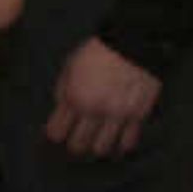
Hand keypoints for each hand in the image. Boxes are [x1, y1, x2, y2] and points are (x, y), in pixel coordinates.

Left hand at [42, 37, 160, 158]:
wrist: (135, 42)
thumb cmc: (101, 50)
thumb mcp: (71, 64)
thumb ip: (64, 89)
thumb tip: (61, 109)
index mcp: (74, 96)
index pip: (56, 132)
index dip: (55, 134)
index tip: (58, 133)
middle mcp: (93, 111)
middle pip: (77, 145)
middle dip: (75, 144)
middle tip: (78, 139)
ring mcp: (116, 116)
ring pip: (101, 149)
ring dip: (98, 146)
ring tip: (99, 141)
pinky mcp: (137, 116)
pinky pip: (127, 143)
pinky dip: (121, 145)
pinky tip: (119, 141)